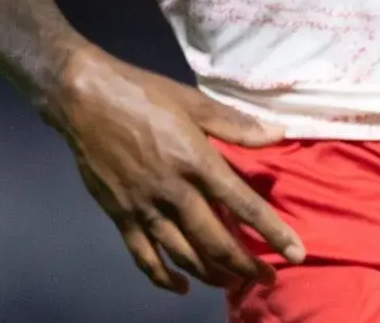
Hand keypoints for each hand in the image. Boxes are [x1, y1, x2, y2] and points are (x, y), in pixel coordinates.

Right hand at [40, 46, 306, 293]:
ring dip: (212, 274)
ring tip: (232, 282)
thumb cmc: (142, 93)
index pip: (243, 205)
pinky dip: (163, 278)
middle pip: (216, 241)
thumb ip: (235, 124)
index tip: (296, 254)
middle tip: (266, 278)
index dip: (273, 232)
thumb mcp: (192, 100)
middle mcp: (173, 191)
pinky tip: (180, 287)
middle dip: (245, 265)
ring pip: (184, 255)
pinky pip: (144, 257)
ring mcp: (144, 207)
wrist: (83, 98)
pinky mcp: (120, 215)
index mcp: (196, 160)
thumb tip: (278, 134)